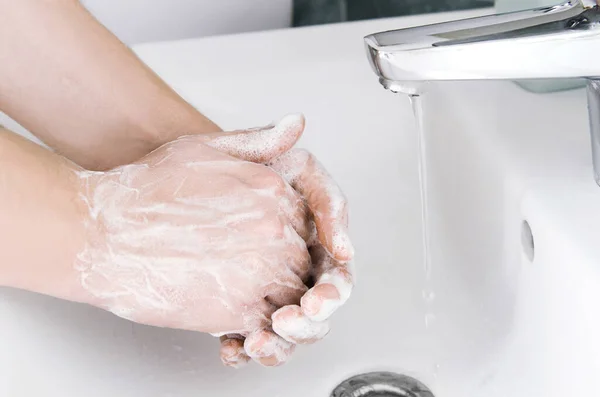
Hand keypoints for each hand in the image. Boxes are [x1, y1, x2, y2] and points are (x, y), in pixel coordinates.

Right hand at [74, 115, 353, 366]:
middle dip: (280, 264)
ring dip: (274, 293)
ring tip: (237, 285)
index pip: (303, 219)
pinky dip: (259, 319)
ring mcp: (258, 270)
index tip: (259, 241)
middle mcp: (272, 229)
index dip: (283, 233)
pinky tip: (231, 304)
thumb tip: (296, 125)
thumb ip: (259, 141)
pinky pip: (270, 321)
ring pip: (293, 291)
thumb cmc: (146, 190)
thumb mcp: (205, 147)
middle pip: (301, 257)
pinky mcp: (236, 308)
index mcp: (270, 190)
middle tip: (247, 266)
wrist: (101, 233)